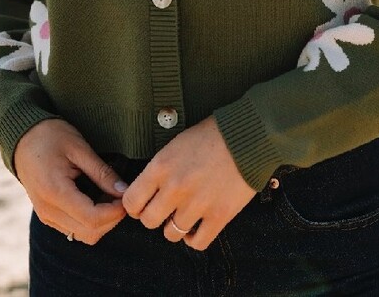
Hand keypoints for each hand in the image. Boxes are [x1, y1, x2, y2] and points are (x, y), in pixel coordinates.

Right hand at [14, 119, 127, 245]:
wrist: (21, 137)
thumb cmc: (50, 136)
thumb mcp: (79, 148)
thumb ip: (101, 172)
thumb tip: (124, 191)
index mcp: (55, 192)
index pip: (92, 219)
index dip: (115, 212)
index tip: (126, 196)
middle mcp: (48, 211)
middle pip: (89, 233)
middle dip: (111, 219)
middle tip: (121, 196)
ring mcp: (46, 216)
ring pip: (82, 235)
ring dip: (101, 222)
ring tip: (110, 197)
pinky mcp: (46, 215)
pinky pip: (73, 229)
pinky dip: (89, 221)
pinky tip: (96, 199)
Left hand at [122, 117, 255, 250]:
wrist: (247, 136)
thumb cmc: (211, 135)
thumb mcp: (176, 143)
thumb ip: (160, 168)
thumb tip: (148, 190)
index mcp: (161, 166)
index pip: (131, 202)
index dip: (136, 205)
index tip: (144, 203)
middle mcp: (175, 188)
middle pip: (149, 221)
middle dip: (154, 216)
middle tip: (164, 209)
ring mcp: (197, 204)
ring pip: (171, 234)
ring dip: (175, 226)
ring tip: (184, 214)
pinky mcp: (219, 216)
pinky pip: (197, 243)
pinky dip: (194, 238)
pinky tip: (196, 226)